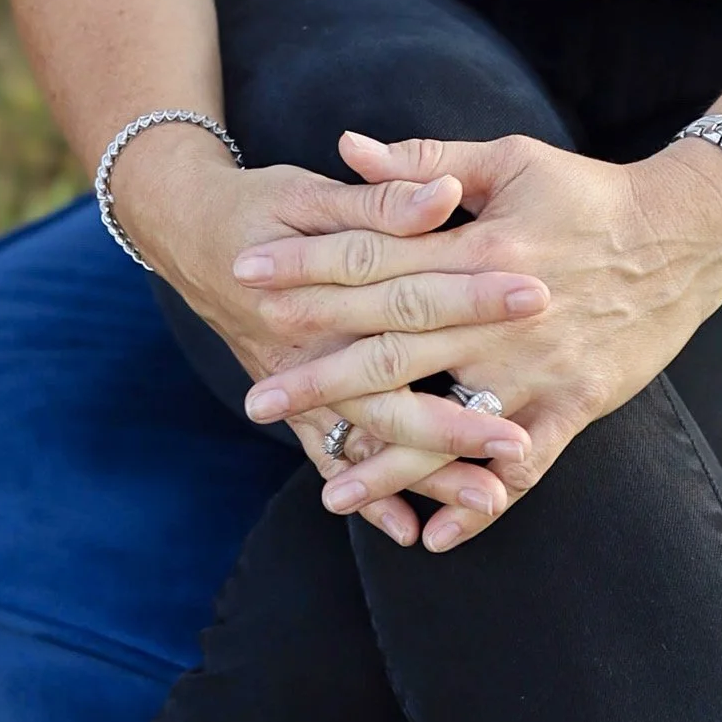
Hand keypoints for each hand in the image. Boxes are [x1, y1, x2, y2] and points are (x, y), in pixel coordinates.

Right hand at [114, 126, 537, 545]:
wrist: (186, 231)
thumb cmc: (261, 205)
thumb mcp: (314, 191)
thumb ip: (383, 200)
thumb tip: (443, 197)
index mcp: (324, 277)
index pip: (412, 286)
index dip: (474, 294)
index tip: (536, 301)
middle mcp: (310, 340)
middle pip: (394, 380)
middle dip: (457, 414)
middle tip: (519, 441)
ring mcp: (300, 381)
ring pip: (370, 433)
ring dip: (425, 470)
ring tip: (489, 499)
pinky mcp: (296, 405)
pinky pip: (333, 457)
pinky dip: (369, 496)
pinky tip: (411, 531)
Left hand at [234, 128, 721, 550]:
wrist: (687, 234)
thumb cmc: (592, 191)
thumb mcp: (509, 161)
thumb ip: (425, 163)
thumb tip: (348, 147)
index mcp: (479, 248)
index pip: (376, 262)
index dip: (309, 271)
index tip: (249, 280)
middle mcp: (500, 316)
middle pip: (394, 349)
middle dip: (321, 377)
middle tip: (255, 401)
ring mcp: (537, 369)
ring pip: (449, 423)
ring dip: (386, 461)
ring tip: (326, 489)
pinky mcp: (573, 406)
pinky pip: (521, 469)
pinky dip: (479, 506)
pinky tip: (433, 538)